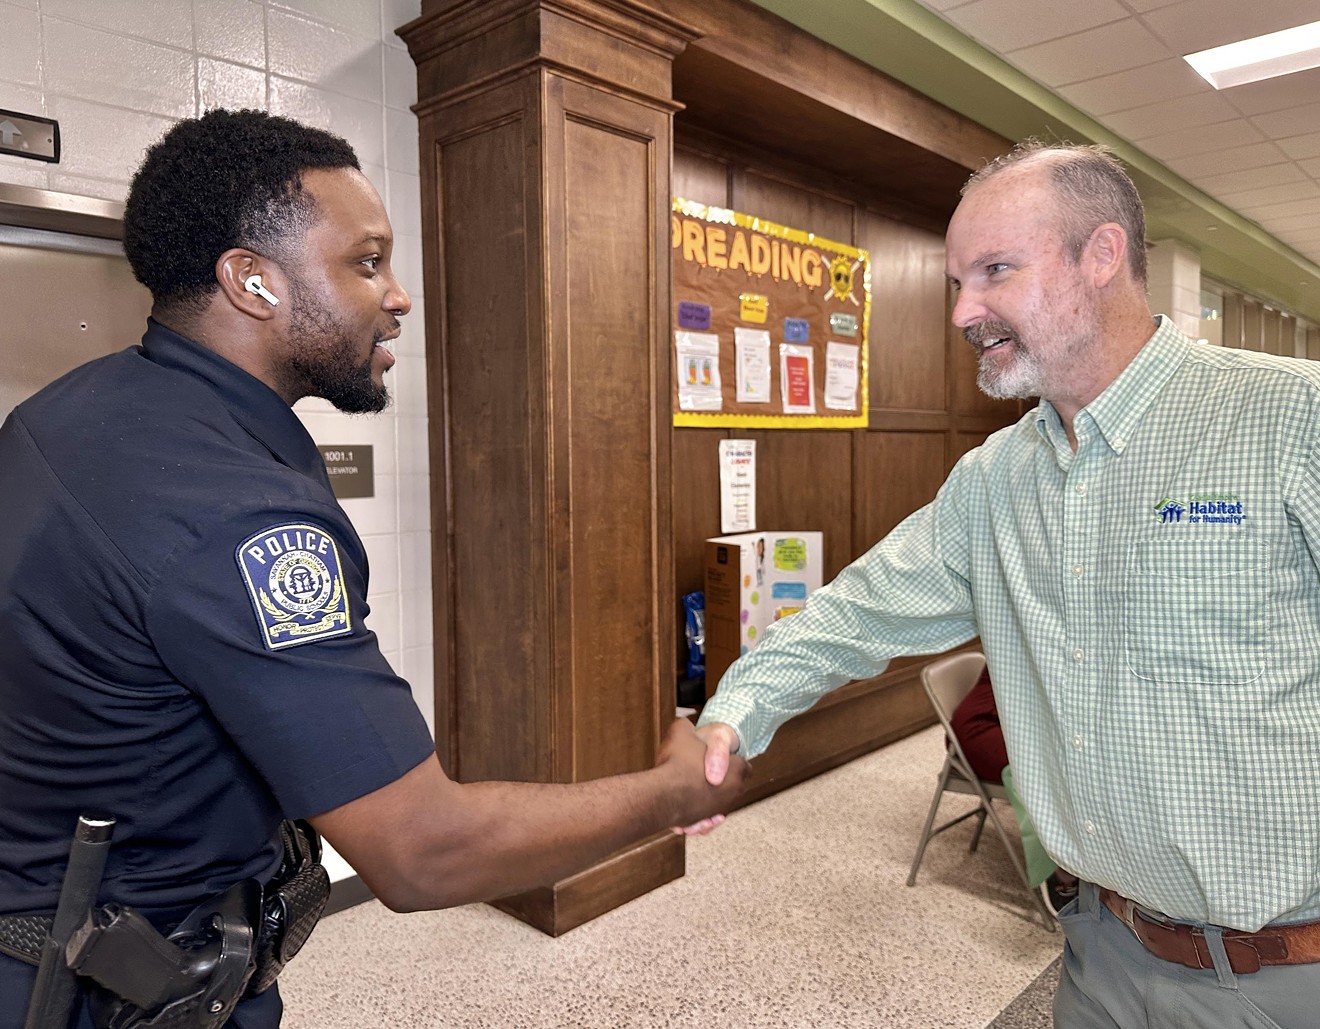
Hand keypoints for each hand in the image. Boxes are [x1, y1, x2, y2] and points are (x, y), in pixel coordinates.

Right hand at [655, 719, 748, 835]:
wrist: (661, 795)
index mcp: (736, 769)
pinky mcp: (700, 823)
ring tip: (691, 790)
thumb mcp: (682, 732)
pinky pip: (702, 821)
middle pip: (731, 786)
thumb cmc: (677, 763)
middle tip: (702, 772)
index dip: (732, 760)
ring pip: (716, 805)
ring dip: (707, 799)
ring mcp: (717, 810)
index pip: (743, 765)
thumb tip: (684, 726)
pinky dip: (697, 817)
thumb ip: (686, 727)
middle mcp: (732, 793)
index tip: (721, 757)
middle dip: (720, 781)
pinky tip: (688, 806)